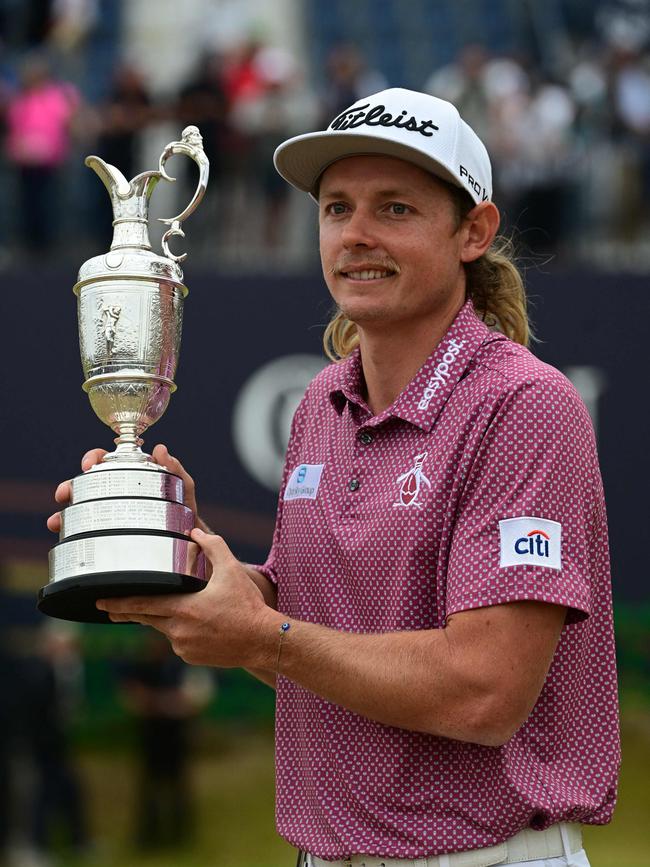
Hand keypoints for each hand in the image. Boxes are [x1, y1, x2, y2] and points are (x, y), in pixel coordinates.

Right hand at [46, 443, 205, 533]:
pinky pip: (84, 531)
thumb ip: (175, 468)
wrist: (186, 541)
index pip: (105, 460)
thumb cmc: (183, 508)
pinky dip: (71, 533)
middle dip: (69, 487)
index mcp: (128, 475)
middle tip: (64, 494)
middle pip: (84, 484)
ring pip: (79, 508)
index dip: (93, 458)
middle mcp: (114, 492)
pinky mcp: (107, 532)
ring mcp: (108, 512)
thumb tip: (161, 448)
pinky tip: (62, 537)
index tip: (89, 465)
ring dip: (63, 513)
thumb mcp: (182, 486)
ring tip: (55, 522)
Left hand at [97, 529, 280, 668]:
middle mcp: (178, 631)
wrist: (263, 640)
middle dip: (126, 612)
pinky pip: (179, 641)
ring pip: (165, 629)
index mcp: (184, 608)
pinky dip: (182, 631)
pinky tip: (200, 625)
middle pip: (145, 618)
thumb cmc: (247, 605)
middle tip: (108, 607)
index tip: (99, 600)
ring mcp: (184, 647)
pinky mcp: (192, 658)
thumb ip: (212, 547)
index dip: (119, 602)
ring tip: (182, 610)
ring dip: (166, 619)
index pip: (143, 605)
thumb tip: (196, 532)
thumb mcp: (232, 570)